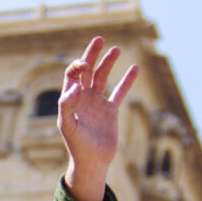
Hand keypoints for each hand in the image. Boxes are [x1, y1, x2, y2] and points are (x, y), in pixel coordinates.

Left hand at [59, 36, 137, 200]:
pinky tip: (134, 68)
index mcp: (70, 98)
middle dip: (92, 54)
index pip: (72, 74)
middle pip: (88, 70)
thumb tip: (74, 87)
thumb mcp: (67, 125)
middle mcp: (83, 97)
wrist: (92, 161)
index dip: (78, 65)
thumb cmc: (76, 145)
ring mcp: (97, 103)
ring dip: (109, 63)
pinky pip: (120, 92)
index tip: (86, 65)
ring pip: (103, 77)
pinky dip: (127, 80)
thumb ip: (67, 105)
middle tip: (100, 39)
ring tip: (116, 49)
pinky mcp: (111, 111)